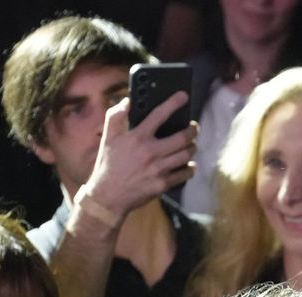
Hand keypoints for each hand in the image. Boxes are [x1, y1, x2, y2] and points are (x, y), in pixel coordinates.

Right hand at [79, 93, 196, 217]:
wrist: (108, 196)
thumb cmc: (108, 165)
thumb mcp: (107, 139)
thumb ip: (115, 117)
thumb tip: (127, 101)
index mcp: (136, 138)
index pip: (158, 115)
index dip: (173, 103)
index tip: (183, 96)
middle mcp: (150, 152)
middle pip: (182, 137)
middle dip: (192, 130)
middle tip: (193, 128)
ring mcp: (158, 169)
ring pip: (186, 155)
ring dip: (192, 148)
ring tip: (191, 144)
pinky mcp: (163, 184)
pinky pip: (185, 174)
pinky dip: (190, 168)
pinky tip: (189, 164)